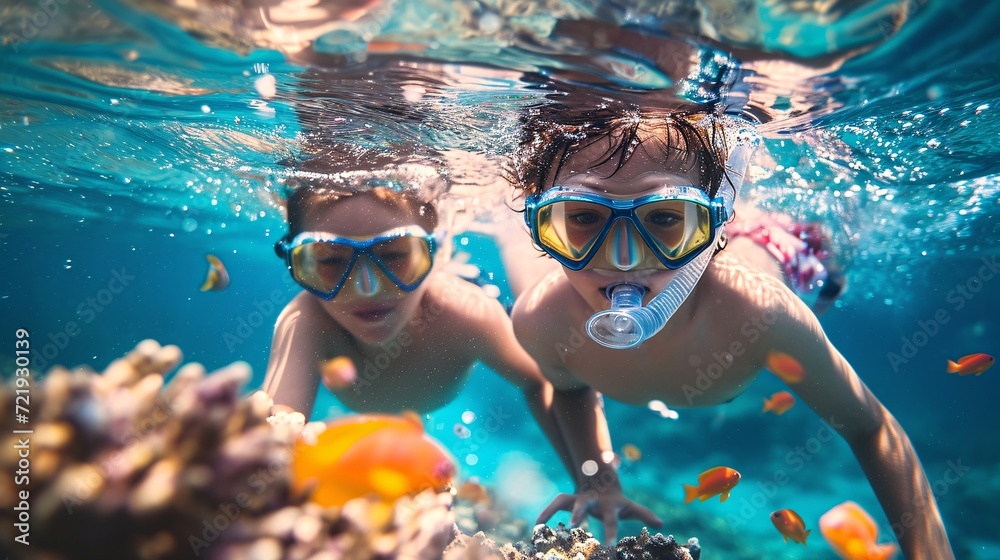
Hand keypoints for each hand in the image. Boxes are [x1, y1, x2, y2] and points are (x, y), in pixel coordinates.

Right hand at [536, 470, 661, 544]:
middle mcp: (591, 501)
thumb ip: (645, 515)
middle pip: (585, 505)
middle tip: (574, 524)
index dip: (610, 534)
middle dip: (579, 513)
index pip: (611, 521)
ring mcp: (578, 498)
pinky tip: (536, 524)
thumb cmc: (616, 499)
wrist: (601, 478)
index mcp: (608, 506)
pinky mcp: (568, 499)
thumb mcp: (630, 507)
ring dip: (554, 510)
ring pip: (565, 500)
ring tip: (541, 524)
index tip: (609, 548)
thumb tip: (662, 524)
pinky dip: (546, 512)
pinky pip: (555, 504)